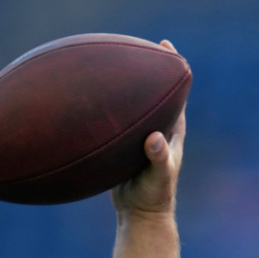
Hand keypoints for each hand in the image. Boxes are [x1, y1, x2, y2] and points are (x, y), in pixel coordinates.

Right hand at [111, 39, 185, 217]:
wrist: (140, 214)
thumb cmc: (154, 195)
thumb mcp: (158, 177)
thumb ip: (158, 158)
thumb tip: (153, 138)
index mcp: (171, 129)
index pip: (177, 92)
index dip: (173, 67)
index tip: (165, 45)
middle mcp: (157, 127)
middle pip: (153, 91)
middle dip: (145, 67)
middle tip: (133, 43)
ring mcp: (139, 135)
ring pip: (130, 104)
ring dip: (120, 86)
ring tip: (103, 62)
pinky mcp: (122, 145)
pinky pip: (112, 120)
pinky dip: (102, 108)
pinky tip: (82, 99)